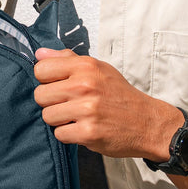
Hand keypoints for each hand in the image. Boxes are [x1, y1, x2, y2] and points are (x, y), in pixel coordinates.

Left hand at [33, 47, 179, 159]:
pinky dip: (69, 135)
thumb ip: (67, 59)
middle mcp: (84, 85)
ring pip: (47, 116)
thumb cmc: (118, 94)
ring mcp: (86, 110)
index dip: (46, 80)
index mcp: (85, 66)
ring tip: (77, 117)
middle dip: (51, 102)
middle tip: (68, 104)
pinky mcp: (88, 133)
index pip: (40, 69)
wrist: (148, 122)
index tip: (58, 86)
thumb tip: (39, 53)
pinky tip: (83, 128)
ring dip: (59, 120)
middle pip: (40, 95)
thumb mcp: (98, 68)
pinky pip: (59, 134)